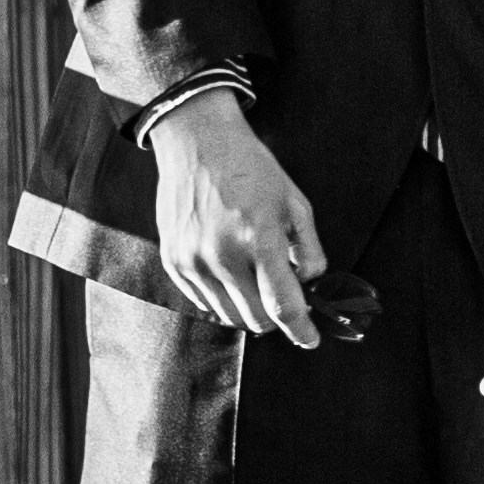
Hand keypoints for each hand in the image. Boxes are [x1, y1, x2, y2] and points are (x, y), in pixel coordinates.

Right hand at [146, 91, 326, 343]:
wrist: (198, 144)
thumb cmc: (254, 172)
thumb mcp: (296, 204)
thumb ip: (309, 251)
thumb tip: (310, 285)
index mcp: (258, 239)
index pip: (282, 305)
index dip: (301, 329)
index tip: (310, 339)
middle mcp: (221, 255)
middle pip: (256, 319)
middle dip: (278, 317)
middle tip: (286, 296)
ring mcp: (192, 261)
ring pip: (229, 315)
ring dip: (250, 309)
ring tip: (259, 279)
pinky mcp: (173, 262)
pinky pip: (204, 302)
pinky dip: (225, 298)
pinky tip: (234, 273)